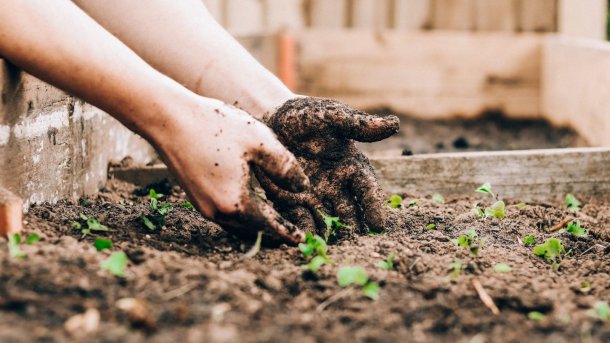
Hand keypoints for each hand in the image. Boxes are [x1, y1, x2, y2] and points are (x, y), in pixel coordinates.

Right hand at [151, 97, 308, 243]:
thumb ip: (285, 167)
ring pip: (237, 226)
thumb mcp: (260, 141)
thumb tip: (303, 188)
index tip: (302, 240)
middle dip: (273, 234)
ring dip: (256, 227)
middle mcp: (217, 212)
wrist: (169, 119)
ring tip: (275, 223)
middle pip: (252, 231)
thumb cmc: (215, 126)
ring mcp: (203, 206)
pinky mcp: (195, 197)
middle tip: (292, 234)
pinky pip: (224, 215)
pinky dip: (242, 216)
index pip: (269, 225)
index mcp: (236, 203)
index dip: (288, 232)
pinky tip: (250, 206)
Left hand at [260, 97, 398, 236]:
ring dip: (331, 236)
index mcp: (352, 167)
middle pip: (350, 213)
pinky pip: (301, 220)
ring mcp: (315, 196)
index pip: (367, 190)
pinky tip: (306, 241)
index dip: (374, 207)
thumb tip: (394, 124)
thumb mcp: (332, 116)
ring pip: (328, 221)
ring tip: (333, 250)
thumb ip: (359, 125)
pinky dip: (305, 231)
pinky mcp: (292, 202)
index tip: (378, 225)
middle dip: (354, 229)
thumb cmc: (306, 116)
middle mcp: (337, 186)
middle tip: (357, 246)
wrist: (271, 119)